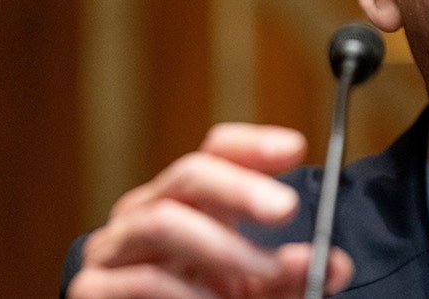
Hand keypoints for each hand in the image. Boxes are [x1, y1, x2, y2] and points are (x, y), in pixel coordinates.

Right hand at [67, 123, 353, 297]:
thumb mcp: (255, 286)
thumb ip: (294, 275)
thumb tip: (337, 266)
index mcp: (190, 201)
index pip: (215, 151)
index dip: (253, 144)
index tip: (296, 147)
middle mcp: (148, 211)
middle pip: (189, 173)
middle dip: (240, 186)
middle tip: (287, 207)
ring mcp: (115, 247)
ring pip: (163, 221)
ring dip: (223, 247)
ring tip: (267, 273)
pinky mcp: (92, 289)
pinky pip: (139, 280)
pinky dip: (184, 293)